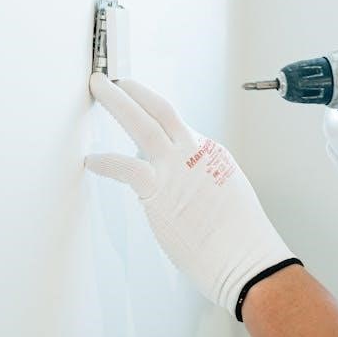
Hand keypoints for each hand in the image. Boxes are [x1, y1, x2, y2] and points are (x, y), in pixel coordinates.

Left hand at [85, 73, 293, 315]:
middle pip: (161, 109)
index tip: (138, 106)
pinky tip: (92, 160)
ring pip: (142, 123)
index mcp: (211, 154)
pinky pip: (125, 166)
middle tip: (112, 80)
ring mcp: (176, 168)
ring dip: (118, 103)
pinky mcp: (159, 190)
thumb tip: (187, 189)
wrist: (245, 255)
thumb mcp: (227, 195)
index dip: (153, 114)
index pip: (177, 127)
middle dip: (133, 91)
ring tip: (100, 89)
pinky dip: (106, 161)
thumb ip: (203, 184)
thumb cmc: (239, 237)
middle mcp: (194, 153)